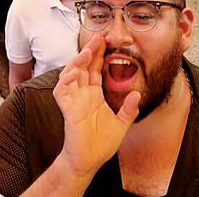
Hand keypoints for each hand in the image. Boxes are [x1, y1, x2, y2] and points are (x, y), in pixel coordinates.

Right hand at [53, 35, 139, 176]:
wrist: (88, 162)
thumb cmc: (101, 144)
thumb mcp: (121, 125)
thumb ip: (128, 110)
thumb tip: (137, 94)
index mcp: (94, 95)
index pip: (94, 69)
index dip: (98, 55)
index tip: (105, 40)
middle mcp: (82, 95)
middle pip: (83, 67)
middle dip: (88, 51)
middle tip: (98, 37)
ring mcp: (73, 101)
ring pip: (70, 74)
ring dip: (77, 61)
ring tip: (87, 51)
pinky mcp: (67, 110)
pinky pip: (61, 91)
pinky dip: (65, 80)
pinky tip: (74, 73)